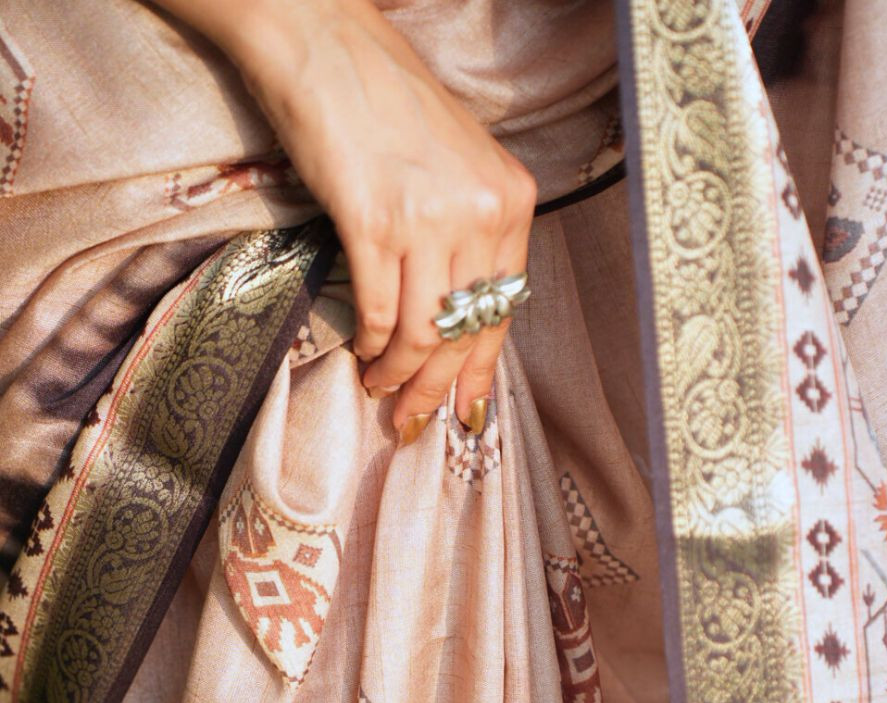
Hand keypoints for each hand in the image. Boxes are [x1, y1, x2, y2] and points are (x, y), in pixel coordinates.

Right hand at [156, 0, 536, 438]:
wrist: (325, 42)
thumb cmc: (385, 101)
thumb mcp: (456, 165)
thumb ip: (468, 232)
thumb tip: (452, 314)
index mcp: (510, 200)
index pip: (502, 310)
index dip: (479, 370)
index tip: (467, 411)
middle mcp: (479, 211)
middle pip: (464, 330)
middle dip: (437, 389)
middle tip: (413, 424)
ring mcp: (428, 218)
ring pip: (421, 332)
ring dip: (398, 375)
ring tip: (379, 391)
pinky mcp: (374, 222)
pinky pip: (377, 310)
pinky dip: (369, 344)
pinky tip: (361, 356)